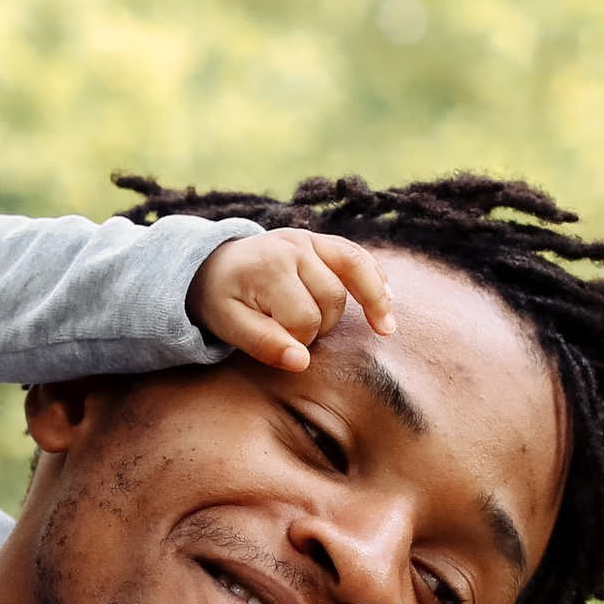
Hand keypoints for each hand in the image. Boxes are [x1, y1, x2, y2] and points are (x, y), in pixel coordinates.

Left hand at [191, 228, 395, 372]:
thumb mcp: (229, 326)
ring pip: (355, 274)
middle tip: (301, 334)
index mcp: (269, 268)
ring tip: (385, 329)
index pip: (304, 319)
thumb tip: (301, 363)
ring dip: (365, 302)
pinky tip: (389, 297)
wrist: (213, 265)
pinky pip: (358, 256)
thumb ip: (264, 345)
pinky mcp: (320, 240)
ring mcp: (310, 240)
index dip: (298, 341)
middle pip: (332, 299)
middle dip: (323, 326)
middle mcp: (293, 247)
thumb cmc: (222, 300)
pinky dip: (375, 276)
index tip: (282, 346)